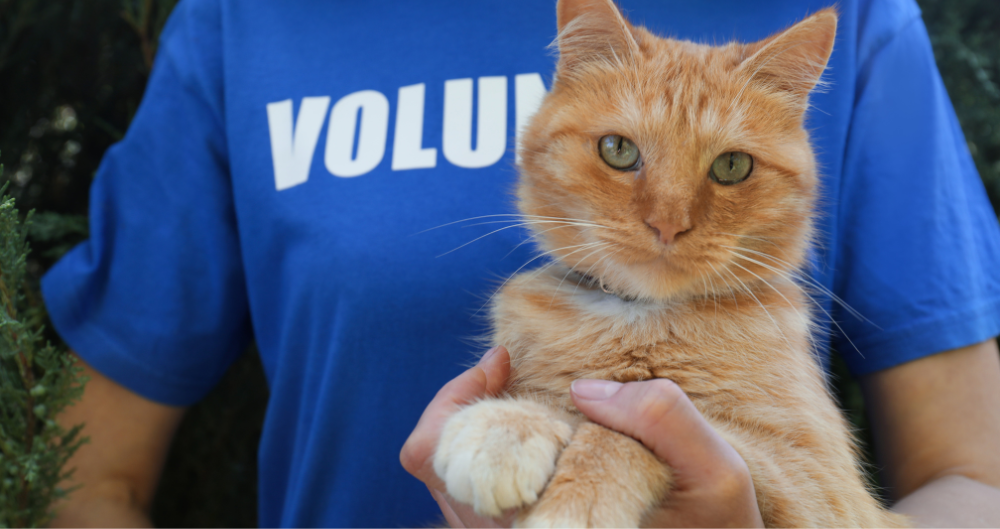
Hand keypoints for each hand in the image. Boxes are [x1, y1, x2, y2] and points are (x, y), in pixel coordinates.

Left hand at [401, 353, 763, 527]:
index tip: (501, 359)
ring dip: (477, 430)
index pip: (440, 461)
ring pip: (449, 481)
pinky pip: (472, 491)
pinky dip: (492, 452)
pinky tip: (535, 428)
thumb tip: (584, 388)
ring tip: (518, 392)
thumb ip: (661, 420)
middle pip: (434, 467)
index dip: (455, 402)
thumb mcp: (716, 474)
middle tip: (503, 368)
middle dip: (463, 408)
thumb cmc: (715, 527)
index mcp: (546, 525)